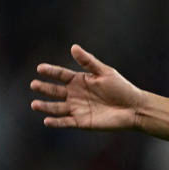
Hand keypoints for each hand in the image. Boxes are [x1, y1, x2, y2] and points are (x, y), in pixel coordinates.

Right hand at [30, 45, 145, 129]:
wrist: (134, 108)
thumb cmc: (121, 88)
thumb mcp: (105, 72)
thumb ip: (88, 62)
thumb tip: (73, 47)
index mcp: (79, 80)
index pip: (60, 75)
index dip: (50, 71)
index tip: (40, 68)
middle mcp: (75, 94)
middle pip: (54, 91)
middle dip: (44, 88)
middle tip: (34, 84)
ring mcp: (77, 108)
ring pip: (56, 108)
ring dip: (45, 106)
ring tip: (34, 104)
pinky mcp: (81, 122)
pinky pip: (65, 122)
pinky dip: (56, 122)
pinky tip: (47, 120)